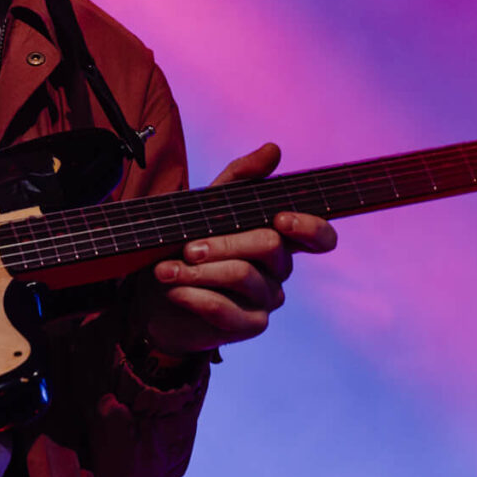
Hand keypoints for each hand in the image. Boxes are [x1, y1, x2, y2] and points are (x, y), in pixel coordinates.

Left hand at [127, 143, 336, 358]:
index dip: (309, 226)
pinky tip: (172, 291)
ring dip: (197, 271)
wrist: (155, 295)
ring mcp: (267, 300)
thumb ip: (240, 177)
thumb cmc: (186, 245)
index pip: (320, 236)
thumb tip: (274, 149)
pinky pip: (224, 309)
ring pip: (242, 276)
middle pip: (269, 247)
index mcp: (279, 238)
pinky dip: (192, 296)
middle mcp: (280, 269)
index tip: (280, 218)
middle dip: (223, 243)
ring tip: (165, 270)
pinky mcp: (248, 326)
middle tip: (187, 247)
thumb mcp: (207, 205)